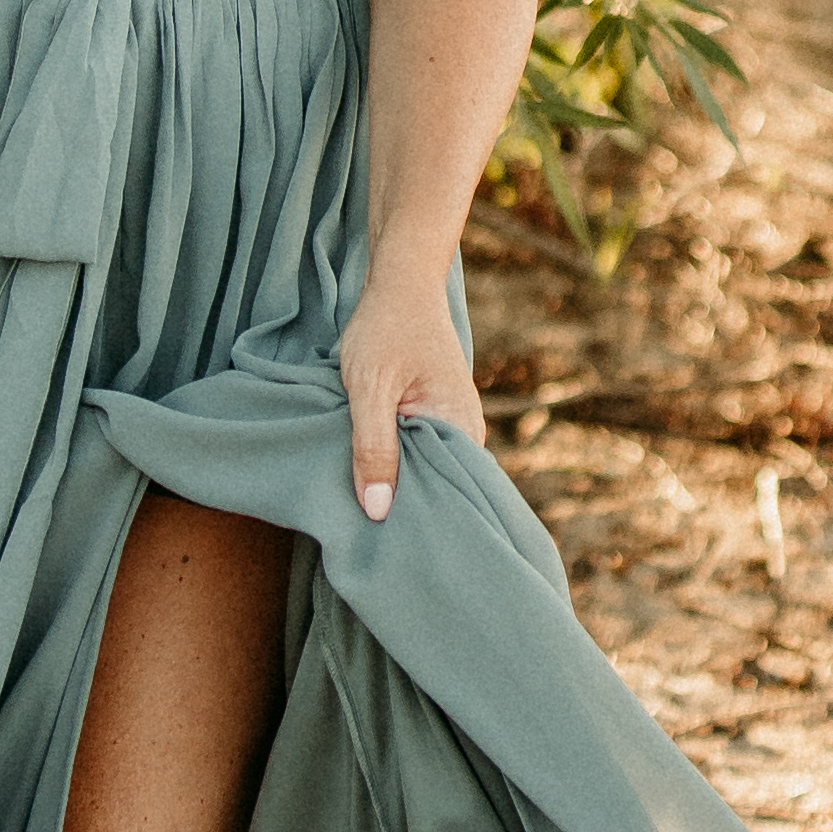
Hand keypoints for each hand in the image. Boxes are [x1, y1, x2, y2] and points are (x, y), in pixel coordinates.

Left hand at [338, 258, 481, 525]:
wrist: (401, 282)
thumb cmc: (385, 329)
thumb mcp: (369, 388)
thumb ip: (373, 447)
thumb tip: (377, 511)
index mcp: (462, 429)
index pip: (449, 498)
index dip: (417, 524)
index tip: (385, 549)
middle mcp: (467, 432)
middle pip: (438, 490)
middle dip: (405, 511)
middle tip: (369, 543)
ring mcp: (453, 424)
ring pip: (426, 473)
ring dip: (397, 488)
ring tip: (365, 519)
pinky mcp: (435, 417)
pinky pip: (419, 455)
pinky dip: (396, 466)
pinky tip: (369, 480)